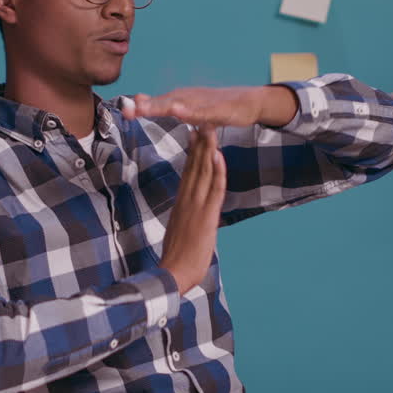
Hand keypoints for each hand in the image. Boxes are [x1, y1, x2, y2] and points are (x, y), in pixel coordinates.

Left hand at [124, 86, 297, 127]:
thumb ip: (162, 105)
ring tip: (146, 108)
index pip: (153, 104)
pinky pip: (202, 112)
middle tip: (125, 108)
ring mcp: (201, 103)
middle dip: (144, 106)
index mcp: (177, 100)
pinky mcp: (216, 110)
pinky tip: (180, 111)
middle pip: (161, 103)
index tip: (120, 110)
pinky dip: (191, 112)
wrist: (246, 102)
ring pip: (178, 105)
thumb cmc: (214, 106)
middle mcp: (186, 98)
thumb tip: (136, 101)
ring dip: (161, 106)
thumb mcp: (185, 108)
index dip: (137, 107)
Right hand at [158, 125, 225, 292]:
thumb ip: (185, 217)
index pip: (187, 170)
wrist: (173, 273)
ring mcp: (195, 206)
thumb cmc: (177, 258)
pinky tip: (219, 156)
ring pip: (203, 171)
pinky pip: (213, 189)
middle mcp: (187, 199)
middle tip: (202, 119)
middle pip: (194, 165)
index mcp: (181, 202)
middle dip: (199, 142)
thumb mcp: (180, 230)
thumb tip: (187, 212)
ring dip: (208, 149)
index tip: (194, 132)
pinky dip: (217, 171)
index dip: (192, 150)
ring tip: (210, 127)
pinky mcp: (206, 215)